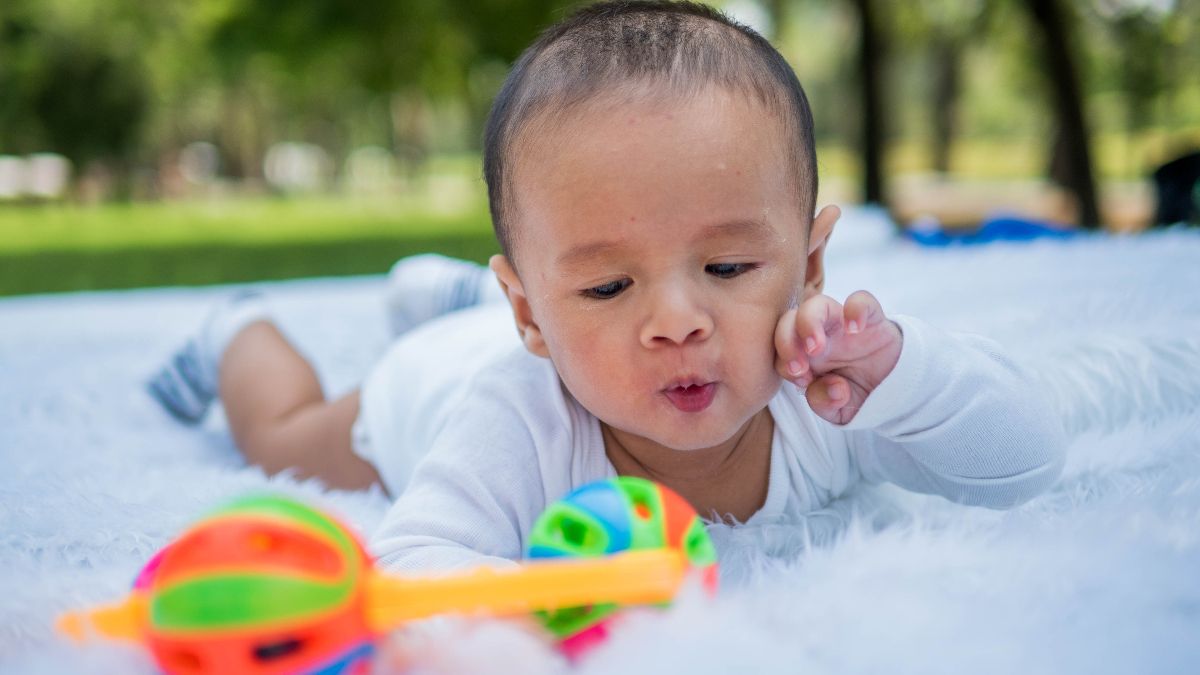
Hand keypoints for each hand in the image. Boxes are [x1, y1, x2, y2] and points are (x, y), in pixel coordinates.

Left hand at [774, 291, 901, 423]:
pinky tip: (855, 330)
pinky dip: (855, 309)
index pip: (780, 350)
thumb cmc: (858, 394)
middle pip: (788, 320)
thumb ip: (826, 403)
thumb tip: (833, 389)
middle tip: (799, 366)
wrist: (895, 386)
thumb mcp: (839, 410)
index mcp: (804, 356)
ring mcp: (843, 324)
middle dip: (785, 341)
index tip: (803, 381)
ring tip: (816, 348)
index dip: (785, 364)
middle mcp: (819, 335)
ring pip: (817, 304)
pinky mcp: (872, 318)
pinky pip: (860, 300)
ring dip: (808, 323)